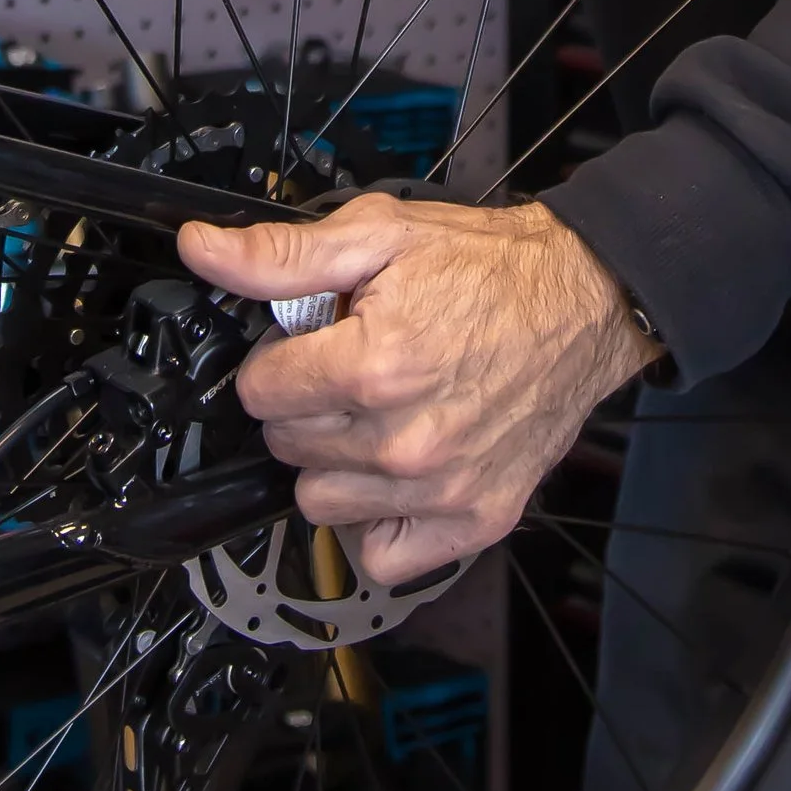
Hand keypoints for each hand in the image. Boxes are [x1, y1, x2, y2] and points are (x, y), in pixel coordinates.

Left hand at [177, 190, 656, 583]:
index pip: (260, 392)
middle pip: (287, 447)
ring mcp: (442, 490)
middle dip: (306, 406)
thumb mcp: (379, 236)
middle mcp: (406, 440)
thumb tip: (203, 251)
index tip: (314, 343)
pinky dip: (379, 519)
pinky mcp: (475, 521)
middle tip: (356, 368)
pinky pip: (381, 554)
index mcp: (375, 366)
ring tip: (379, 415)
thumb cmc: (490, 269)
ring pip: (321, 503)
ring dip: (335, 463)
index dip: (280, 359)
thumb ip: (280, 256)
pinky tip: (398, 472)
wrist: (587, 301)